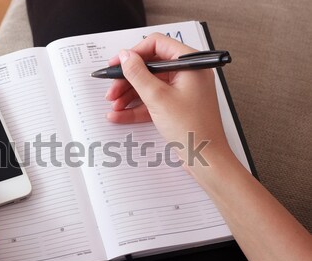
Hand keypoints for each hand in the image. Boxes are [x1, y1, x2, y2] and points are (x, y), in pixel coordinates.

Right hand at [105, 33, 231, 162]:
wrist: (205, 158)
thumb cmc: (194, 129)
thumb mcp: (158, 98)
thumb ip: (138, 74)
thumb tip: (126, 57)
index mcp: (190, 64)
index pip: (157, 45)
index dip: (134, 53)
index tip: (117, 63)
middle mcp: (188, 74)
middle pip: (150, 67)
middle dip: (128, 79)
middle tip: (112, 90)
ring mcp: (182, 91)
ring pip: (149, 85)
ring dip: (129, 95)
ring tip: (114, 105)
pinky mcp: (176, 106)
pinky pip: (152, 101)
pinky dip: (137, 107)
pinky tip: (121, 114)